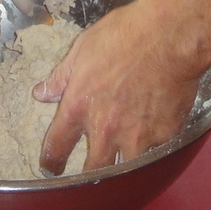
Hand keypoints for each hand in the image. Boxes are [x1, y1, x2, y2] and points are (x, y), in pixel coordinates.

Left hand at [34, 0, 206, 172]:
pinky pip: (155, 148)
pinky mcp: (164, 135)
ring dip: (122, 161)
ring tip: (122, 154)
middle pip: (93, 169)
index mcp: (79, 106)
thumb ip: (61, 77)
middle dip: (88, 174)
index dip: (52, 160)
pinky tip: (153, 128)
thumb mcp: (82, 49)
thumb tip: (41, 93)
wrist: (169, 36)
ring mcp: (137, 136)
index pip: (58, 144)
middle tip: (88, 173)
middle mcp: (105, 128)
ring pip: (126, 166)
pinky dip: (151, 142)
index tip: (50, 166)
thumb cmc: (124, 35)